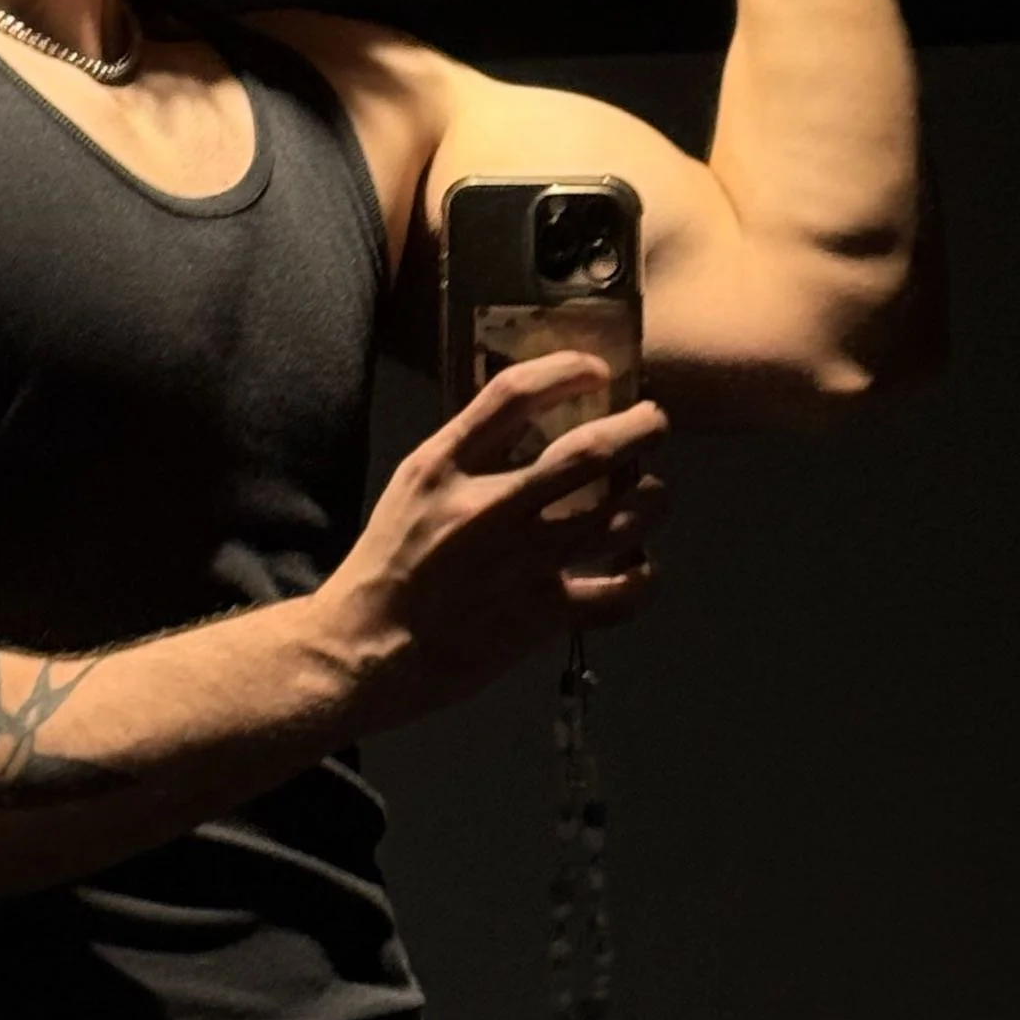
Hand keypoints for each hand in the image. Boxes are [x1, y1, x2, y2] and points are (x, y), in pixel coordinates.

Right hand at [310, 355, 666, 733]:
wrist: (363, 649)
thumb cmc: (387, 563)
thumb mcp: (412, 486)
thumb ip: (465, 453)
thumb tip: (530, 424)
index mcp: (445, 467)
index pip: (514, 395)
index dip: (566, 371)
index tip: (597, 370)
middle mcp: (488, 507)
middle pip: (589, 452)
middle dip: (639, 430)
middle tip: (655, 423)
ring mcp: (519, 563)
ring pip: (617, 519)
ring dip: (653, 499)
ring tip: (656, 493)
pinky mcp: (540, 616)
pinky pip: (617, 595)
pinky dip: (644, 579)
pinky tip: (643, 568)